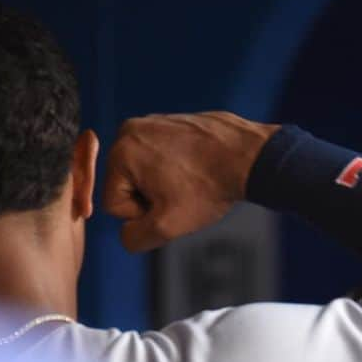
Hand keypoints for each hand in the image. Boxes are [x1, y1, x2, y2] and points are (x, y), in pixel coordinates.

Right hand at [102, 111, 278, 252]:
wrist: (247, 157)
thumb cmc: (208, 187)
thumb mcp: (167, 227)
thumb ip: (135, 238)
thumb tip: (127, 235)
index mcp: (121, 151)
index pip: (114, 204)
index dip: (143, 216)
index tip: (170, 206)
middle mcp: (131, 129)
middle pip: (128, 187)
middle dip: (152, 199)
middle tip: (182, 195)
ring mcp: (152, 123)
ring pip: (146, 174)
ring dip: (165, 187)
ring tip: (192, 184)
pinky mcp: (172, 123)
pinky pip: (163, 159)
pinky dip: (178, 170)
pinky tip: (197, 173)